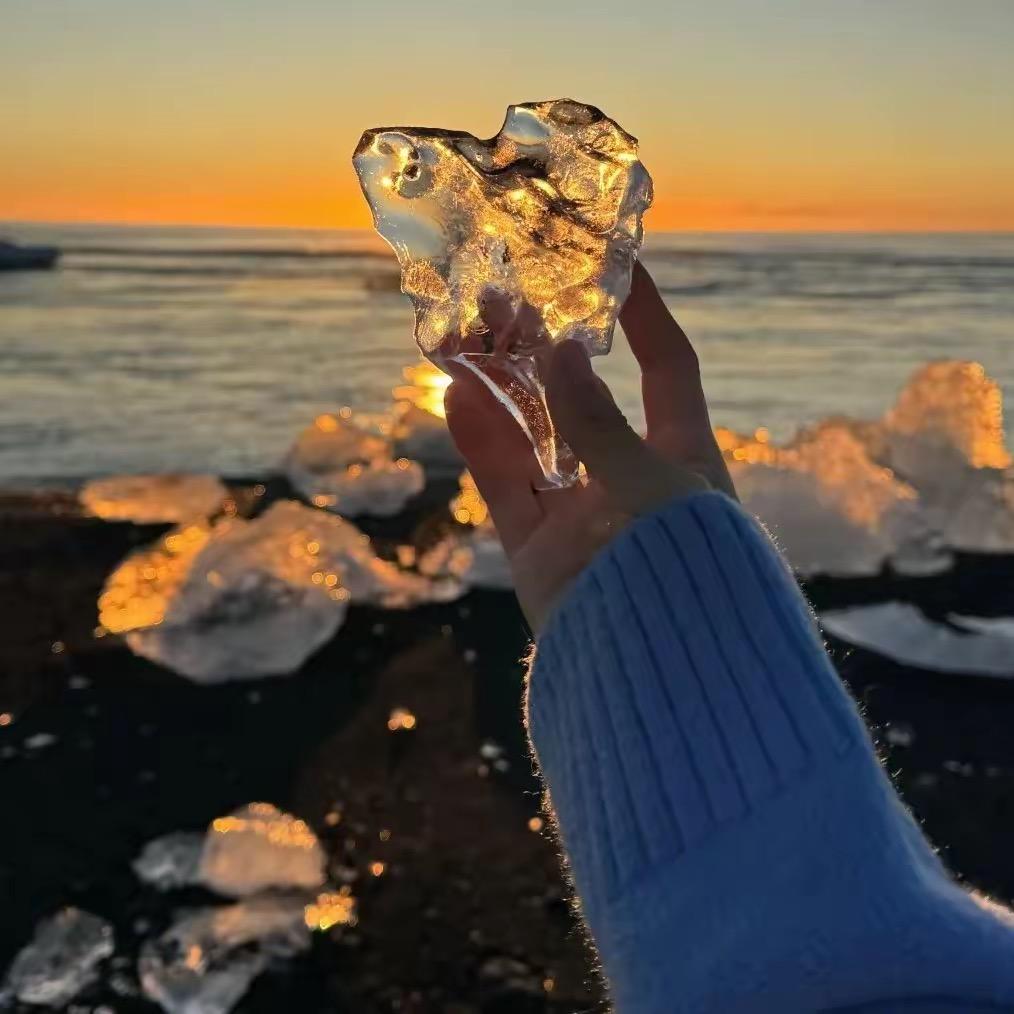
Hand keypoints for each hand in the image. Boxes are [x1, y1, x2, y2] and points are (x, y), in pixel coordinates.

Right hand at [444, 262, 734, 631]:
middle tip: (512, 296)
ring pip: (535, 436)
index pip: (668, 368)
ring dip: (504, 387)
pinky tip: (456, 395)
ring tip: (470, 333)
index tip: (619, 266)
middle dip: (550, 348)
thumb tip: (558, 354)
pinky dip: (481, 442)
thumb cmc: (689, 573)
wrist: (665, 684)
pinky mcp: (540, 552)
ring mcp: (583, 516)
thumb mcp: (654, 487)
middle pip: (586, 396)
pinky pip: (505, 487)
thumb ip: (601, 425)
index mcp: (684, 457)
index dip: (647, 315)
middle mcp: (632, 480)